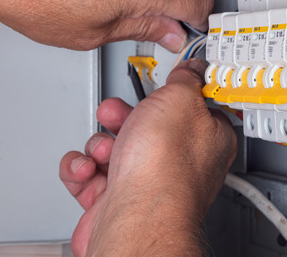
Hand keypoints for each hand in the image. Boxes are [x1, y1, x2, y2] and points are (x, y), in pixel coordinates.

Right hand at [59, 59, 236, 255]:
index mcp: (206, 139)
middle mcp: (177, 165)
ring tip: (105, 151)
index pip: (193, 108)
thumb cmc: (164, 166)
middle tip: (119, 115)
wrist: (134, 215)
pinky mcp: (113, 201)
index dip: (174, 93)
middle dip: (121, 116)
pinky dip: (81, 169)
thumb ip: (185, 79)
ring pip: (111, 148)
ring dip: (99, 144)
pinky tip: (88, 170)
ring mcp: (144, 184)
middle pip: (143, 125)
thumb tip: (192, 69)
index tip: (164, 83)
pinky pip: (86, 174)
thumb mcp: (182, 98)